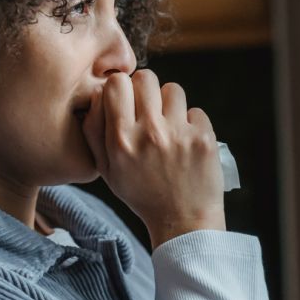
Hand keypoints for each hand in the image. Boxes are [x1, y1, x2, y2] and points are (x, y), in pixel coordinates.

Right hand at [82, 70, 225, 249]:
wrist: (183, 221)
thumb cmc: (143, 195)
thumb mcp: (107, 170)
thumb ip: (95, 130)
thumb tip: (99, 92)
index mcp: (121, 140)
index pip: (117, 83)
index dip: (123, 88)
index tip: (128, 101)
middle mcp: (150, 133)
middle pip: (147, 78)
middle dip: (147, 91)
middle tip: (151, 111)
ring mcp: (179, 134)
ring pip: (173, 89)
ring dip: (171, 105)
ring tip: (170, 128)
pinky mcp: (204, 138)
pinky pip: (196, 111)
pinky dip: (192, 124)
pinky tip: (188, 144)